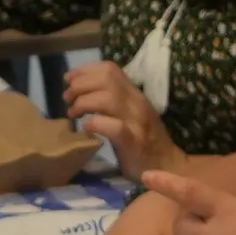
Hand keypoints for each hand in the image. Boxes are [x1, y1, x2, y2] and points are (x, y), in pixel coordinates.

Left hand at [63, 58, 176, 175]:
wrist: (167, 165)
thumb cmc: (143, 139)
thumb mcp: (129, 113)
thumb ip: (112, 99)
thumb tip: (81, 91)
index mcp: (134, 94)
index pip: (110, 69)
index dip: (85, 70)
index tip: (68, 79)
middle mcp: (136, 103)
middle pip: (106, 79)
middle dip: (80, 85)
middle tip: (68, 98)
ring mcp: (137, 122)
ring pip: (108, 99)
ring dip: (84, 103)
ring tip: (73, 114)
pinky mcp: (134, 142)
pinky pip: (114, 127)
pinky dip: (95, 124)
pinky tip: (86, 129)